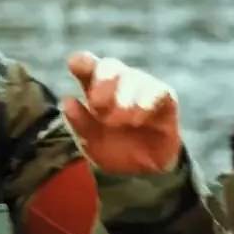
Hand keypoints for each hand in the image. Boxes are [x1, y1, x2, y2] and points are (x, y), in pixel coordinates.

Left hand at [61, 51, 182, 173]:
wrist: (143, 172)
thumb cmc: (114, 149)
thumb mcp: (91, 142)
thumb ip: (80, 123)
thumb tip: (68, 101)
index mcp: (95, 88)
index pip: (87, 65)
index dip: (82, 62)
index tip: (75, 64)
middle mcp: (119, 83)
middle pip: (110, 66)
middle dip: (101, 80)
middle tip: (96, 104)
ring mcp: (143, 88)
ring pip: (133, 76)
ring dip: (123, 97)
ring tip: (114, 121)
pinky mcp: (165, 100)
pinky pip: (158, 91)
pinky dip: (145, 103)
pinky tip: (135, 119)